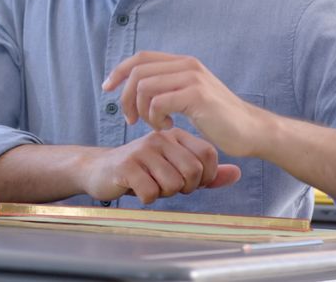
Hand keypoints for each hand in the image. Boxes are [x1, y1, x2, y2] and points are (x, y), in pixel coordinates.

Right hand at [79, 129, 240, 203]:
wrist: (98, 170)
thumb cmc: (141, 171)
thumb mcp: (174, 169)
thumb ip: (206, 173)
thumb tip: (237, 173)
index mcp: (174, 135)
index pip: (208, 153)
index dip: (206, 175)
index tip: (191, 183)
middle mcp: (159, 138)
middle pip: (192, 170)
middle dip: (185, 187)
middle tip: (169, 187)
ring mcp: (142, 150)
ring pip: (173, 183)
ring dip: (164, 193)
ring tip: (151, 185)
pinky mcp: (126, 165)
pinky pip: (151, 192)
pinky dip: (148, 198)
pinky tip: (137, 190)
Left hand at [102, 51, 268, 157]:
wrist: (251, 131)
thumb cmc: (217, 119)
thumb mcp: (189, 95)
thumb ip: (167, 86)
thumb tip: (136, 86)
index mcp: (183, 63)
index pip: (140, 57)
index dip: (118, 71)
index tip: (106, 89)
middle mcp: (187, 65)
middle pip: (137, 72)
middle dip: (126, 98)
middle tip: (131, 120)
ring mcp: (193, 79)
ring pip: (144, 87)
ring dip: (143, 111)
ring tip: (156, 125)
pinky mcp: (197, 96)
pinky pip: (158, 103)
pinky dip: (156, 119)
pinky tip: (169, 128)